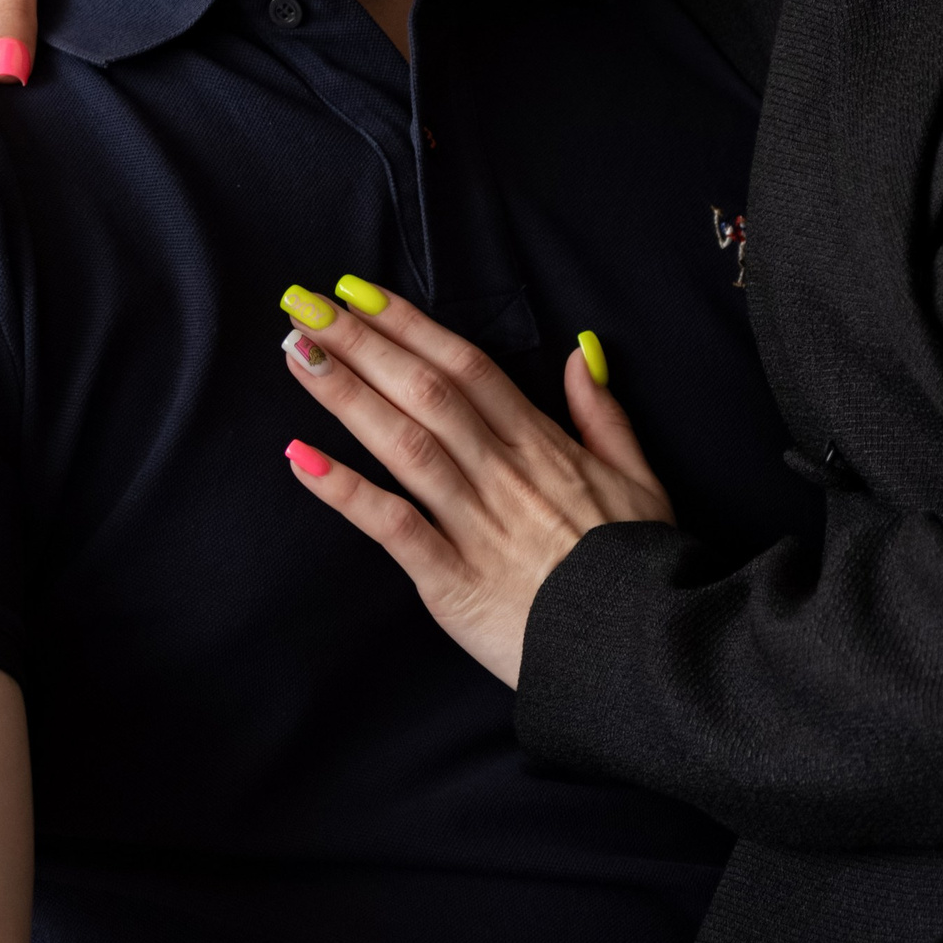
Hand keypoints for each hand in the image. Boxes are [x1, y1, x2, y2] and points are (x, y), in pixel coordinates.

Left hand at [279, 287, 671, 683]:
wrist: (645, 648)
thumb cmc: (640, 567)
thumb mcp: (640, 479)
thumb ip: (604, 414)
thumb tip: (581, 352)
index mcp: (543, 445)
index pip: (467, 368)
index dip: (411, 326)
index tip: (361, 294)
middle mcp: (504, 473)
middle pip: (425, 392)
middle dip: (362, 343)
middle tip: (305, 305)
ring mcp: (476, 524)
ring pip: (404, 442)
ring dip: (346, 395)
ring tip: (296, 354)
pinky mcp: (452, 580)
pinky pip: (393, 526)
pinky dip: (346, 491)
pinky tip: (302, 457)